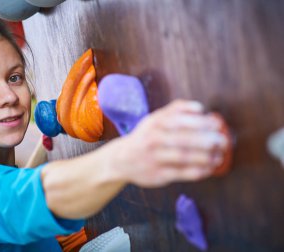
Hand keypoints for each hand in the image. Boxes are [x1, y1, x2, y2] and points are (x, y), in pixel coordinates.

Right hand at [110, 99, 227, 186]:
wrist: (122, 159)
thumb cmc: (145, 137)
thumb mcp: (154, 119)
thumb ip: (175, 110)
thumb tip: (199, 108)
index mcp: (155, 123)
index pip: (180, 120)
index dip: (200, 122)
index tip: (216, 124)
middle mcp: (153, 140)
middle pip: (184, 139)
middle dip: (207, 140)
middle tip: (223, 141)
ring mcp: (155, 158)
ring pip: (184, 157)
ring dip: (206, 157)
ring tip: (219, 156)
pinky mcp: (158, 175)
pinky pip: (183, 173)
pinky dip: (199, 171)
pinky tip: (209, 168)